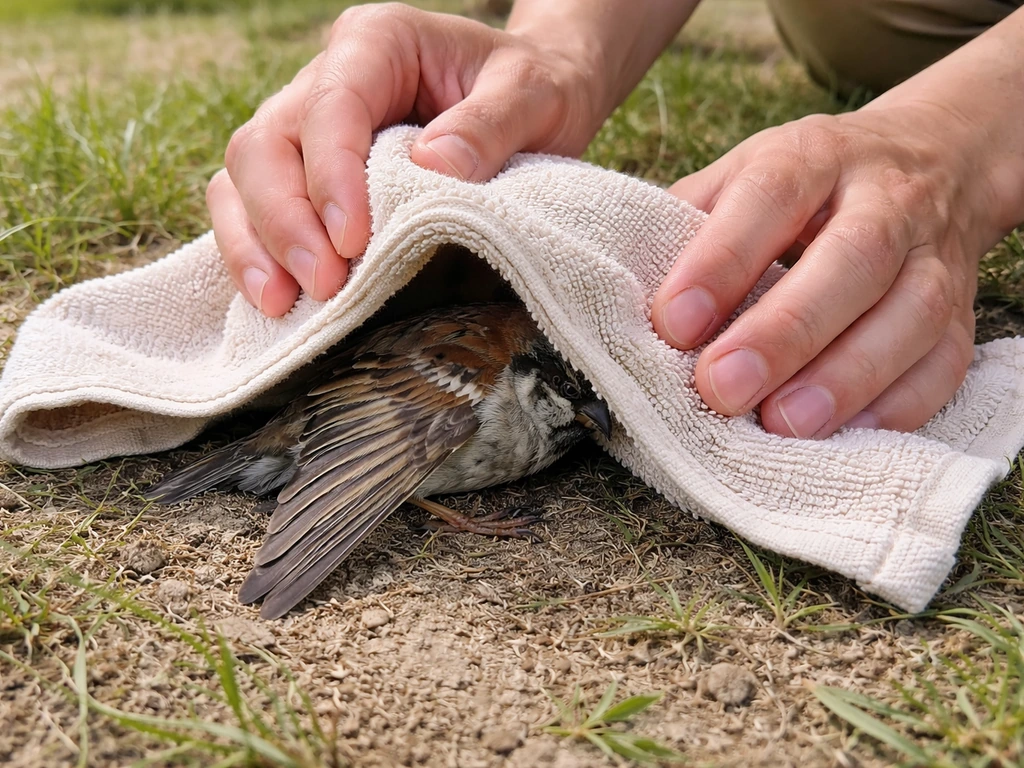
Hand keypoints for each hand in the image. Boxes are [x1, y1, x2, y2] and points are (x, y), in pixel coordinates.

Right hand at [210, 3, 601, 315]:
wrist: (530, 101)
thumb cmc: (533, 90)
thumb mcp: (535, 95)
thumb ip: (492, 124)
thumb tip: (434, 166)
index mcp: (376, 43)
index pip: (330, 107)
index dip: (331, 176)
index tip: (353, 240)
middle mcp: (326, 80)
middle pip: (265, 145)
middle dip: (284, 221)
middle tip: (321, 285)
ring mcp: (307, 128)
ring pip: (243, 179)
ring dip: (255, 244)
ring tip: (281, 304)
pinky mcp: (306, 173)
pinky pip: (253, 209)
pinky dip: (257, 254)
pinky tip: (275, 300)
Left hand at [652, 105, 1003, 437]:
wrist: (928, 165)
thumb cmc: (804, 187)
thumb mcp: (740, 176)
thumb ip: (687, 225)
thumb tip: (623, 292)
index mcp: (812, 158)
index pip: (768, 196)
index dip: (720, 260)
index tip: (672, 323)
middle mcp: (883, 200)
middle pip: (851, 259)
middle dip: (785, 332)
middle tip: (721, 389)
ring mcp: (931, 257)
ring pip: (908, 315)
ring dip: (845, 378)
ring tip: (782, 424)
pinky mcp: (959, 312)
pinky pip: (943, 363)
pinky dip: (897, 405)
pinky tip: (845, 435)